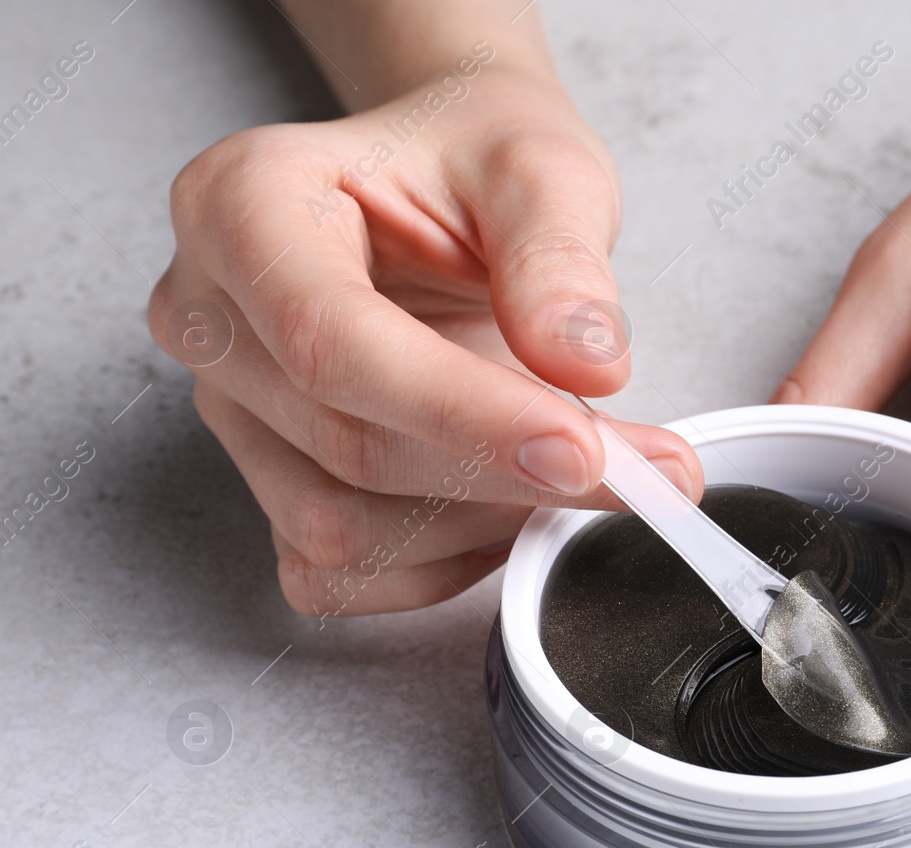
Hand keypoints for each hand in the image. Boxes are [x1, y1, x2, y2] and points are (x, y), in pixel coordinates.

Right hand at [149, 56, 701, 617]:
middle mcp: (211, 315)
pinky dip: (443, 561)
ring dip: (481, 523)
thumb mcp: (541, 167)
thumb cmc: (475, 160)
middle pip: (349, 445)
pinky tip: (512, 499)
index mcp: (244, 205)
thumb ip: (560, 258)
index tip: (584, 451)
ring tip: (579, 462)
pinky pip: (338, 574)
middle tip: (649, 470)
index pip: (333, 343)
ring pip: (340, 528)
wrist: (449, 182)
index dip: (464, 414)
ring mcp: (234, 409)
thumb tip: (587, 364)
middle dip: (510, 474)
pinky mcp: (268, 478)